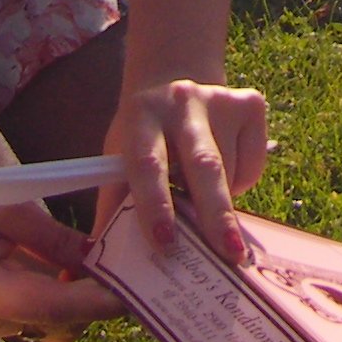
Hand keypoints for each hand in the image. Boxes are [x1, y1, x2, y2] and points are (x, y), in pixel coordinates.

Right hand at [0, 168, 121, 339]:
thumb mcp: (3, 208)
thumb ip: (51, 237)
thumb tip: (97, 254)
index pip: (57, 308)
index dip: (100, 302)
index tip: (136, 290)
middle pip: (59, 325)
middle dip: (94, 302)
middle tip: (125, 265)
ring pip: (49, 323)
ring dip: (78, 300)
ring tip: (104, 263)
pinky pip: (32, 313)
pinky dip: (57, 295)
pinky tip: (72, 266)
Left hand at [101, 75, 270, 263]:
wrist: (173, 75)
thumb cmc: (142, 135)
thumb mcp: (118, 158)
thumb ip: (111, 207)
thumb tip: (89, 265)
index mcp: (141, 117)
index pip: (148, 164)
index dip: (155, 205)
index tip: (165, 244)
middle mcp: (182, 102)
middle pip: (204, 165)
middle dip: (216, 214)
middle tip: (228, 255)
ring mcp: (220, 99)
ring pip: (230, 172)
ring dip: (220, 205)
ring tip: (203, 206)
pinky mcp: (251, 104)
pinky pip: (253, 165)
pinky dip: (241, 185)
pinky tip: (224, 173)